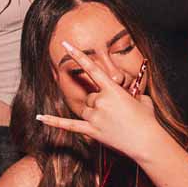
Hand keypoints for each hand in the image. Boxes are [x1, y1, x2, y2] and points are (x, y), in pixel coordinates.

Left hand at [36, 43, 166, 163]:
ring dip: (96, 113)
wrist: (148, 142)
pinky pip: (69, 125)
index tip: (66, 44)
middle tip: (118, 114)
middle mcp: (101, 101)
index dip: (78, 54)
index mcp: (113, 90)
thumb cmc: (148, 120)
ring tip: (114, 123)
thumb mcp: (141, 99)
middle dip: (102, 102)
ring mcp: (95, 117)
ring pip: (86, 109)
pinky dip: (54, 121)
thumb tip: (124, 97)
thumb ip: (129, 94)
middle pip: (91, 96)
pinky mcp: (92, 132)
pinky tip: (39, 117)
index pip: (92, 68)